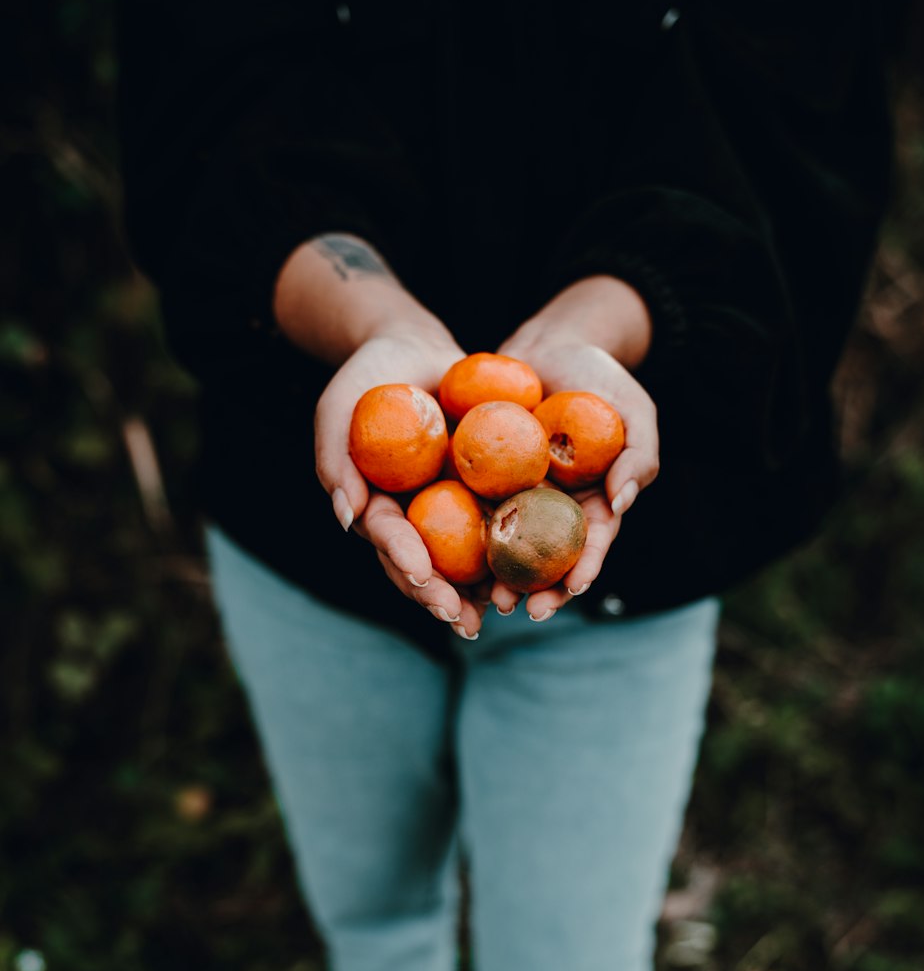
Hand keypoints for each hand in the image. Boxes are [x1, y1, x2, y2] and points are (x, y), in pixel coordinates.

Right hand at [313, 324, 488, 640]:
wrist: (413, 348)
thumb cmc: (367, 377)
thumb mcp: (338, 408)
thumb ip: (336, 460)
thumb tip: (346, 518)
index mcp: (378, 506)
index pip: (389, 538)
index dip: (404, 559)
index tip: (423, 575)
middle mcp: (416, 514)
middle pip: (428, 563)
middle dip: (444, 596)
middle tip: (463, 621)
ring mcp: (451, 503)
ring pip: (467, 555)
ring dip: (484, 588)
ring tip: (504, 610)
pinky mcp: (485, 487)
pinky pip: (503, 517)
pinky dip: (518, 543)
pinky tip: (540, 566)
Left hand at [490, 330, 659, 620]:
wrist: (551, 344)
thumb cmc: (601, 378)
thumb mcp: (635, 411)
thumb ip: (638, 456)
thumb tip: (621, 503)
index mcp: (592, 503)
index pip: (590, 545)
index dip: (584, 570)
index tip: (572, 590)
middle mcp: (553, 507)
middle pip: (546, 558)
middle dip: (537, 589)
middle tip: (521, 610)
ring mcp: (517, 494)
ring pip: (507, 545)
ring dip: (498, 576)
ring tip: (485, 599)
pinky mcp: (483, 477)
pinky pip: (472, 508)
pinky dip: (462, 534)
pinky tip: (446, 556)